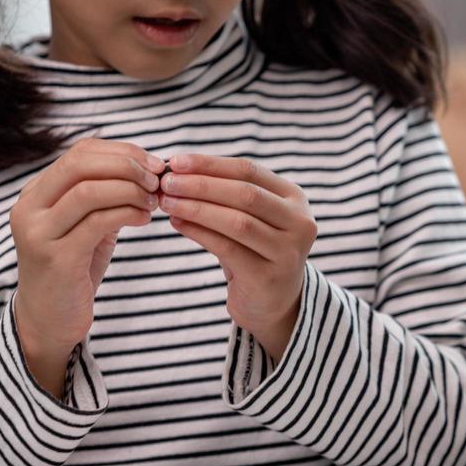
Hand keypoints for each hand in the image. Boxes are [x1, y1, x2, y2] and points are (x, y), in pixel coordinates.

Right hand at [9, 139, 161, 395]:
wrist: (48, 320)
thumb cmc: (73, 267)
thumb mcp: (85, 223)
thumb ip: (105, 194)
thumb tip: (148, 166)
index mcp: (36, 193)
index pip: (81, 152)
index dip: (123, 152)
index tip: (155, 163)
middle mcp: (29, 208)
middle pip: (81, 164)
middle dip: (128, 165)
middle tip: (159, 178)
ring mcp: (38, 233)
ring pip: (89, 191)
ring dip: (130, 190)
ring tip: (154, 200)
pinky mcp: (55, 258)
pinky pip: (97, 222)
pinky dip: (127, 213)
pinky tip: (145, 219)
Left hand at [157, 154, 317, 360]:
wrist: (272, 304)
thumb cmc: (253, 252)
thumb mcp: (248, 218)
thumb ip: (224, 195)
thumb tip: (176, 170)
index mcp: (295, 199)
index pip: (250, 170)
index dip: (211, 164)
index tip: (175, 161)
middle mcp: (299, 222)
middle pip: (245, 194)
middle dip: (201, 185)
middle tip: (166, 182)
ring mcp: (287, 251)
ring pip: (237, 221)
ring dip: (197, 208)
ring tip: (167, 202)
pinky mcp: (269, 277)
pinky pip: (228, 248)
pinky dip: (199, 233)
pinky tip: (177, 223)